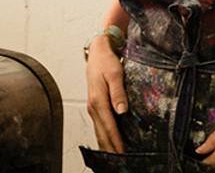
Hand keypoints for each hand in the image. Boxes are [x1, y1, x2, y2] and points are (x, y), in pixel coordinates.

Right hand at [84, 34, 127, 151]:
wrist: (97, 52)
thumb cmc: (106, 61)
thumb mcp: (115, 74)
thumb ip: (118, 93)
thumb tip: (122, 111)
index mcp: (98, 101)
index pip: (109, 126)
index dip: (116, 141)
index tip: (122, 153)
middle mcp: (93, 107)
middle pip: (102, 133)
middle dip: (110, 149)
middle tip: (120, 163)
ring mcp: (92, 108)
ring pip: (99, 132)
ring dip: (106, 146)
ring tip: (114, 160)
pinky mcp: (95, 106)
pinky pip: (99, 126)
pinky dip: (104, 138)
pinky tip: (109, 145)